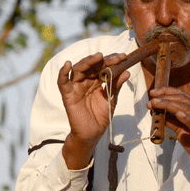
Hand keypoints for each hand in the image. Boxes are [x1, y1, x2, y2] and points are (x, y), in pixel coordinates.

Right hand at [58, 52, 129, 168]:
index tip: (123, 57)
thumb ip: (116, 85)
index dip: (112, 61)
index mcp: (95, 81)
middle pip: (91, 66)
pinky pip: (62, 82)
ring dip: (87, 61)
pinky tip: (67, 64)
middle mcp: (85, 81)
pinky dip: (63, 72)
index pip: (102, 66)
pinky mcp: (67, 95)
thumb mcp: (111, 99)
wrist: (92, 134)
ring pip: (78, 69)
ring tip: (98, 57)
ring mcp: (75, 86)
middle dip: (103, 60)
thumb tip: (126, 71)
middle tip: (116, 58)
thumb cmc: (101, 116)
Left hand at [147, 86, 189, 182]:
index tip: (153, 93)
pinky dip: (186, 118)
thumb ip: (171, 121)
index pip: (181, 94)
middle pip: (182, 99)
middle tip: (151, 101)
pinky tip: (178, 114)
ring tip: (156, 104)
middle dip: (164, 98)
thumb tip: (156, 113)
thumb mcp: (180, 130)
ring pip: (186, 108)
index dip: (166, 91)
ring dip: (168, 104)